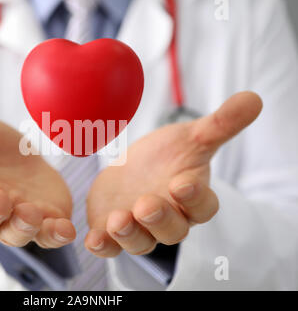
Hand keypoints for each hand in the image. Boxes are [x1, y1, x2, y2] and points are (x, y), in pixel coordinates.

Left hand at [85, 92, 262, 256]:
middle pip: (172, 230)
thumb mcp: (189, 137)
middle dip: (160, 218)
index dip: (195, 198)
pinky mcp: (112, 233)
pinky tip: (92, 239)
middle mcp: (168, 220)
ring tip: (118, 219)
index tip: (182, 182)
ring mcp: (140, 229)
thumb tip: (253, 98)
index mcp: (191, 199)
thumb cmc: (166, 157)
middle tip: (146, 204)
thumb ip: (219, 124)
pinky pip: (110, 247)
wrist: (133, 171)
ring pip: (141, 242)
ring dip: (130, 234)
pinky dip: (103, 246)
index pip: (202, 207)